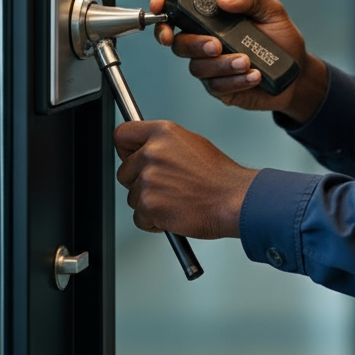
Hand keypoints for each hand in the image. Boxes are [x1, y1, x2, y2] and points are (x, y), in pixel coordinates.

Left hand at [114, 120, 257, 239]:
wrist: (233, 199)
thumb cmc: (218, 176)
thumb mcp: (191, 143)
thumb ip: (163, 144)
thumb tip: (146, 150)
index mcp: (162, 133)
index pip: (122, 135)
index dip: (126, 150)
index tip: (130, 157)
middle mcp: (152, 152)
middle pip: (124, 172)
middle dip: (139, 183)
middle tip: (164, 187)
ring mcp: (148, 179)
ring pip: (132, 197)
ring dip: (148, 203)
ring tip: (174, 200)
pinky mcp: (148, 205)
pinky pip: (139, 218)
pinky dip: (153, 222)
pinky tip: (173, 213)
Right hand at [148, 0, 328, 124]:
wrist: (297, 70)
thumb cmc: (280, 37)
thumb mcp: (271, 10)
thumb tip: (223, 0)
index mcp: (211, 19)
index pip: (178, 11)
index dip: (163, 7)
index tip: (159, 7)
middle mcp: (205, 42)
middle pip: (180, 44)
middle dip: (194, 44)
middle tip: (216, 45)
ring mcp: (211, 67)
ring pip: (198, 68)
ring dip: (222, 65)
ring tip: (247, 61)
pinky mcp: (221, 89)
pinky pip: (217, 86)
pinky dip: (236, 81)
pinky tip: (254, 75)